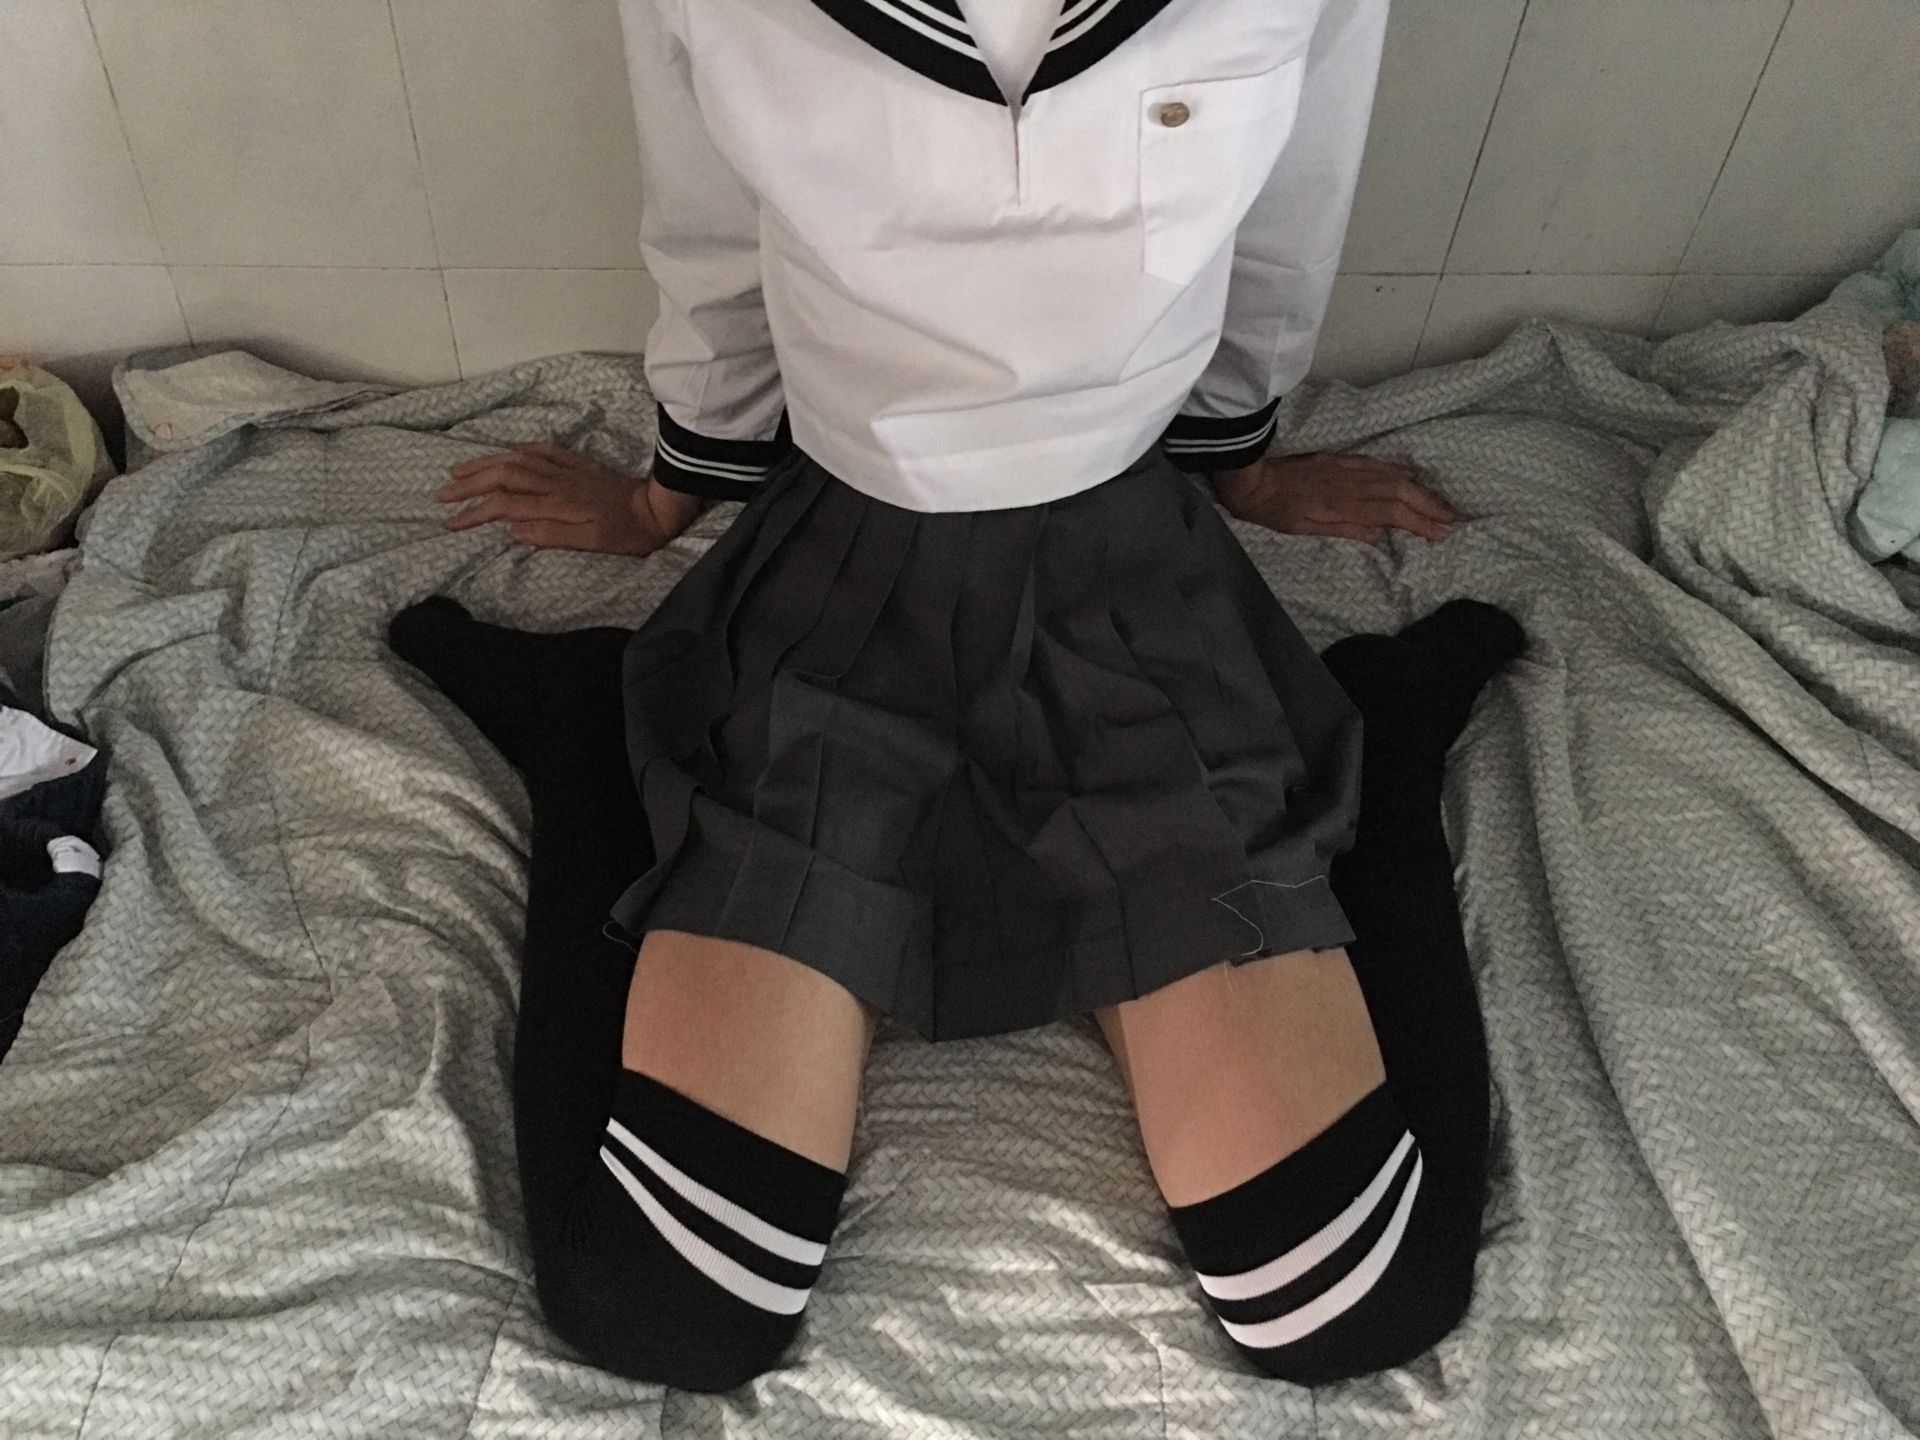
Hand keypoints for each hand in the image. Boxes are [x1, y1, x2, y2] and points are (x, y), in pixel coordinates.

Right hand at [437, 442, 700, 556]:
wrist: (657, 508)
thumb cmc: (626, 534)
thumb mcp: (591, 543)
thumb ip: (551, 535)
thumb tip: (512, 530)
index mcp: (556, 503)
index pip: (503, 505)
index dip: (473, 513)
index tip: (450, 524)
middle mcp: (555, 480)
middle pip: (501, 475)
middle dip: (468, 484)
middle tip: (441, 495)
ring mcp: (565, 467)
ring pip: (515, 458)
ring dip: (483, 463)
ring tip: (457, 472)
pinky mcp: (576, 462)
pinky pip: (539, 448)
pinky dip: (515, 449)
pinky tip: (503, 452)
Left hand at [1211, 452, 1456, 543]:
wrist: (1253, 479)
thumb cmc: (1275, 512)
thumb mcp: (1305, 529)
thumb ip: (1345, 529)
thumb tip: (1380, 533)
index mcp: (1343, 506)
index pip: (1392, 513)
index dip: (1420, 522)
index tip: (1441, 533)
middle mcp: (1351, 484)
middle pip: (1401, 492)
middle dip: (1430, 505)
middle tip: (1452, 518)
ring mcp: (1347, 468)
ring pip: (1394, 476)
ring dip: (1421, 490)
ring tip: (1441, 503)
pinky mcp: (1341, 458)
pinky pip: (1379, 464)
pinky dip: (1400, 472)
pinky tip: (1412, 478)